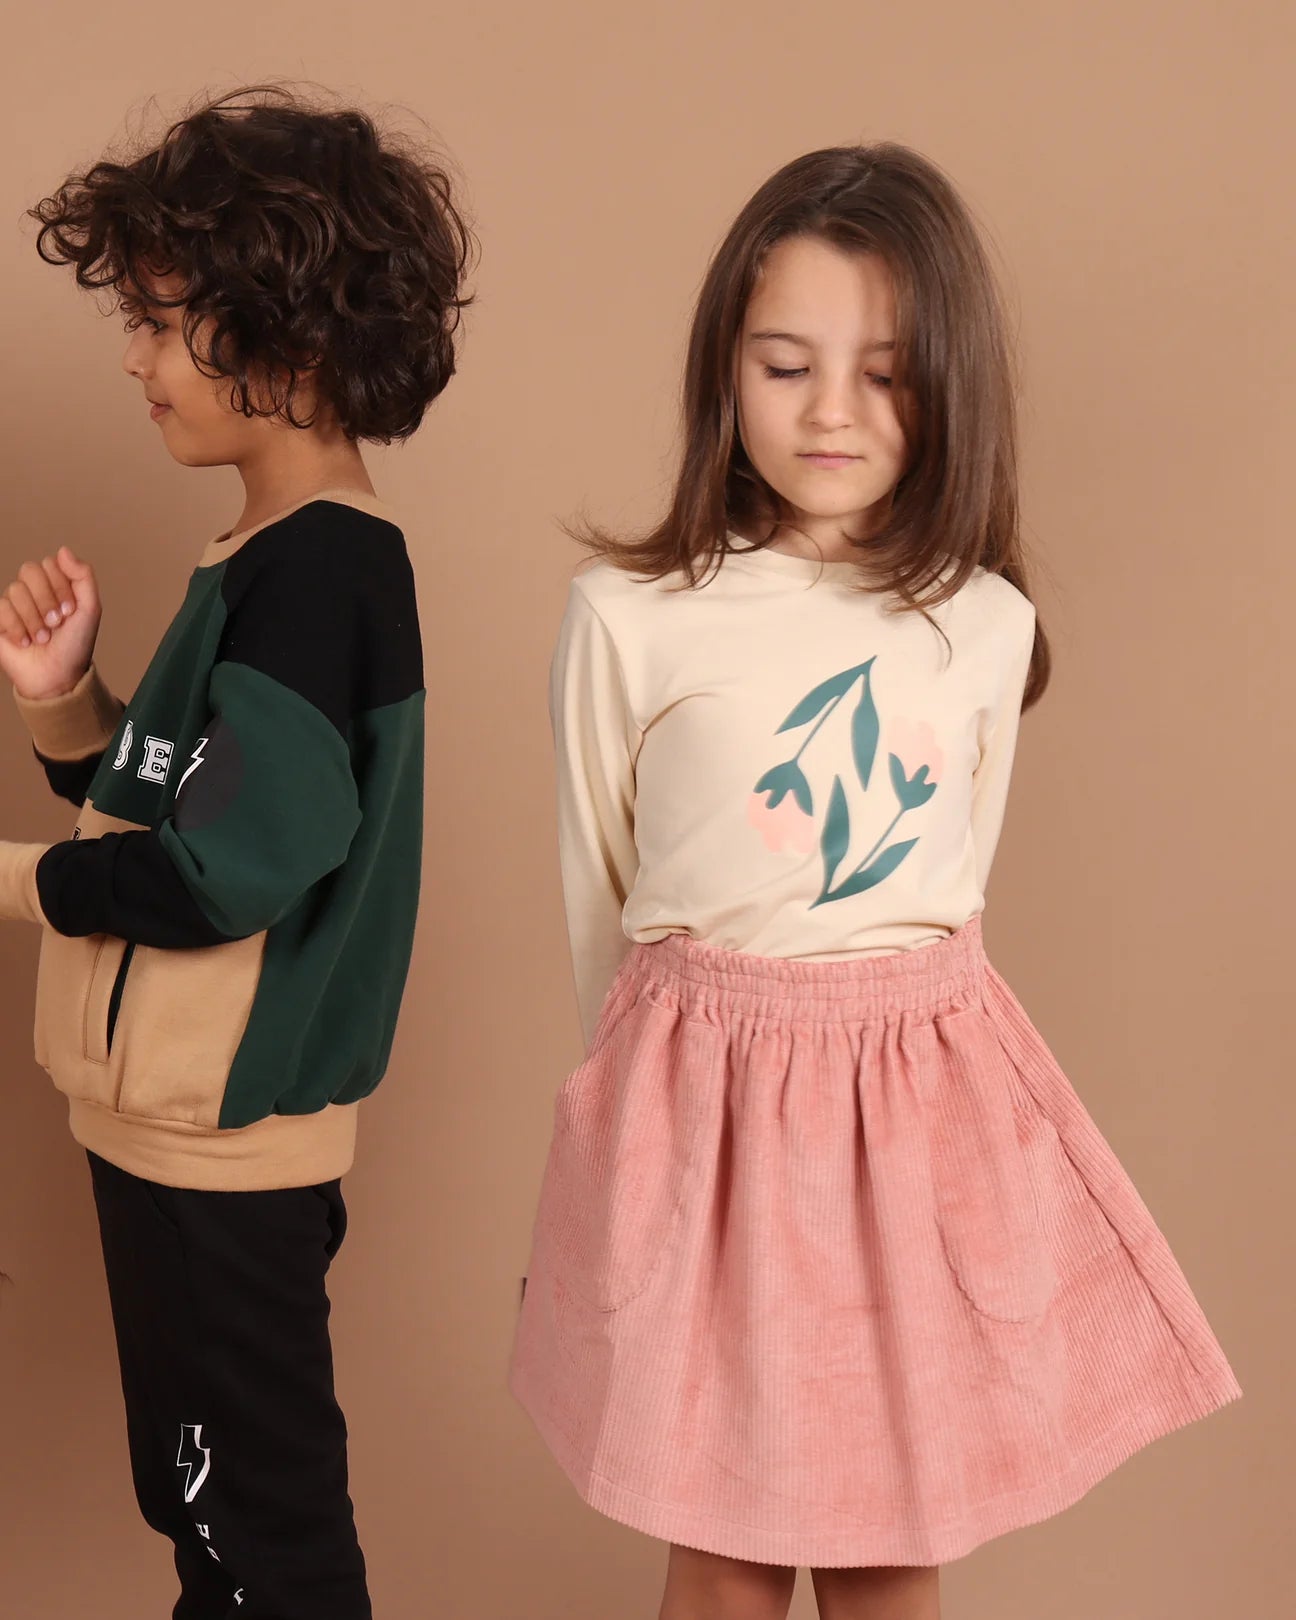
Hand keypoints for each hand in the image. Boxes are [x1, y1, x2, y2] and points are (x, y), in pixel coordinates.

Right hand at [0, 547, 101, 700]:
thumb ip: (83, 577)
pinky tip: (25, 642)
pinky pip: (1, 607)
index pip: (50, 564)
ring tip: (42, 638)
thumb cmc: (75, 646)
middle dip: (46, 600)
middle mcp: (34, 591)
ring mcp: (14, 604)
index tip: (70, 611)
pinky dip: (17, 628)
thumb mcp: (90, 610)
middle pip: (30, 571)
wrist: (58, 677)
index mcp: (55, 584)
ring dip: (33, 619)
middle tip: (56, 623)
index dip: (60, 587)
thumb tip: (62, 550)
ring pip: (15, 590)